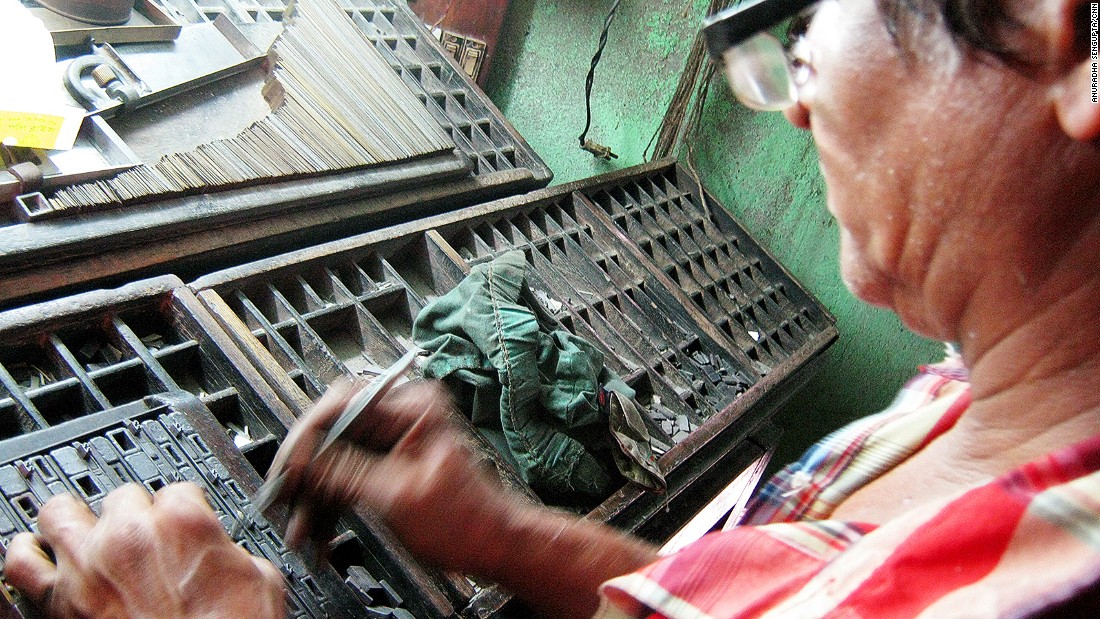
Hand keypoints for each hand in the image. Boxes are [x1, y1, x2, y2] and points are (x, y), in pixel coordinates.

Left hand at [4, 483, 284, 618]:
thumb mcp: (262, 584)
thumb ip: (233, 554)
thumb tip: (223, 555)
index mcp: (184, 523)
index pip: (179, 490)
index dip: (184, 512)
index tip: (184, 529)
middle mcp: (129, 536)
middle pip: (121, 496)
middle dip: (134, 516)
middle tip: (145, 542)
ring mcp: (86, 567)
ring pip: (60, 513)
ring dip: (76, 521)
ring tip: (86, 534)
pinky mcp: (55, 604)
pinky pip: (20, 562)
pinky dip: (28, 555)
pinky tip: (42, 557)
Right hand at [269, 379, 522, 573]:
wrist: (494, 543)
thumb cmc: (467, 519)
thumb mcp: (395, 494)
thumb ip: (345, 472)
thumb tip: (304, 458)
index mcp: (411, 406)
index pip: (339, 405)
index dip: (305, 440)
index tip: (288, 469)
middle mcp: (402, 414)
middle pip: (333, 432)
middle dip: (304, 472)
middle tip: (283, 499)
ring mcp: (396, 437)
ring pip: (336, 458)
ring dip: (314, 496)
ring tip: (299, 529)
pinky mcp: (391, 462)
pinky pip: (349, 475)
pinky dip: (331, 504)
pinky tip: (317, 531)